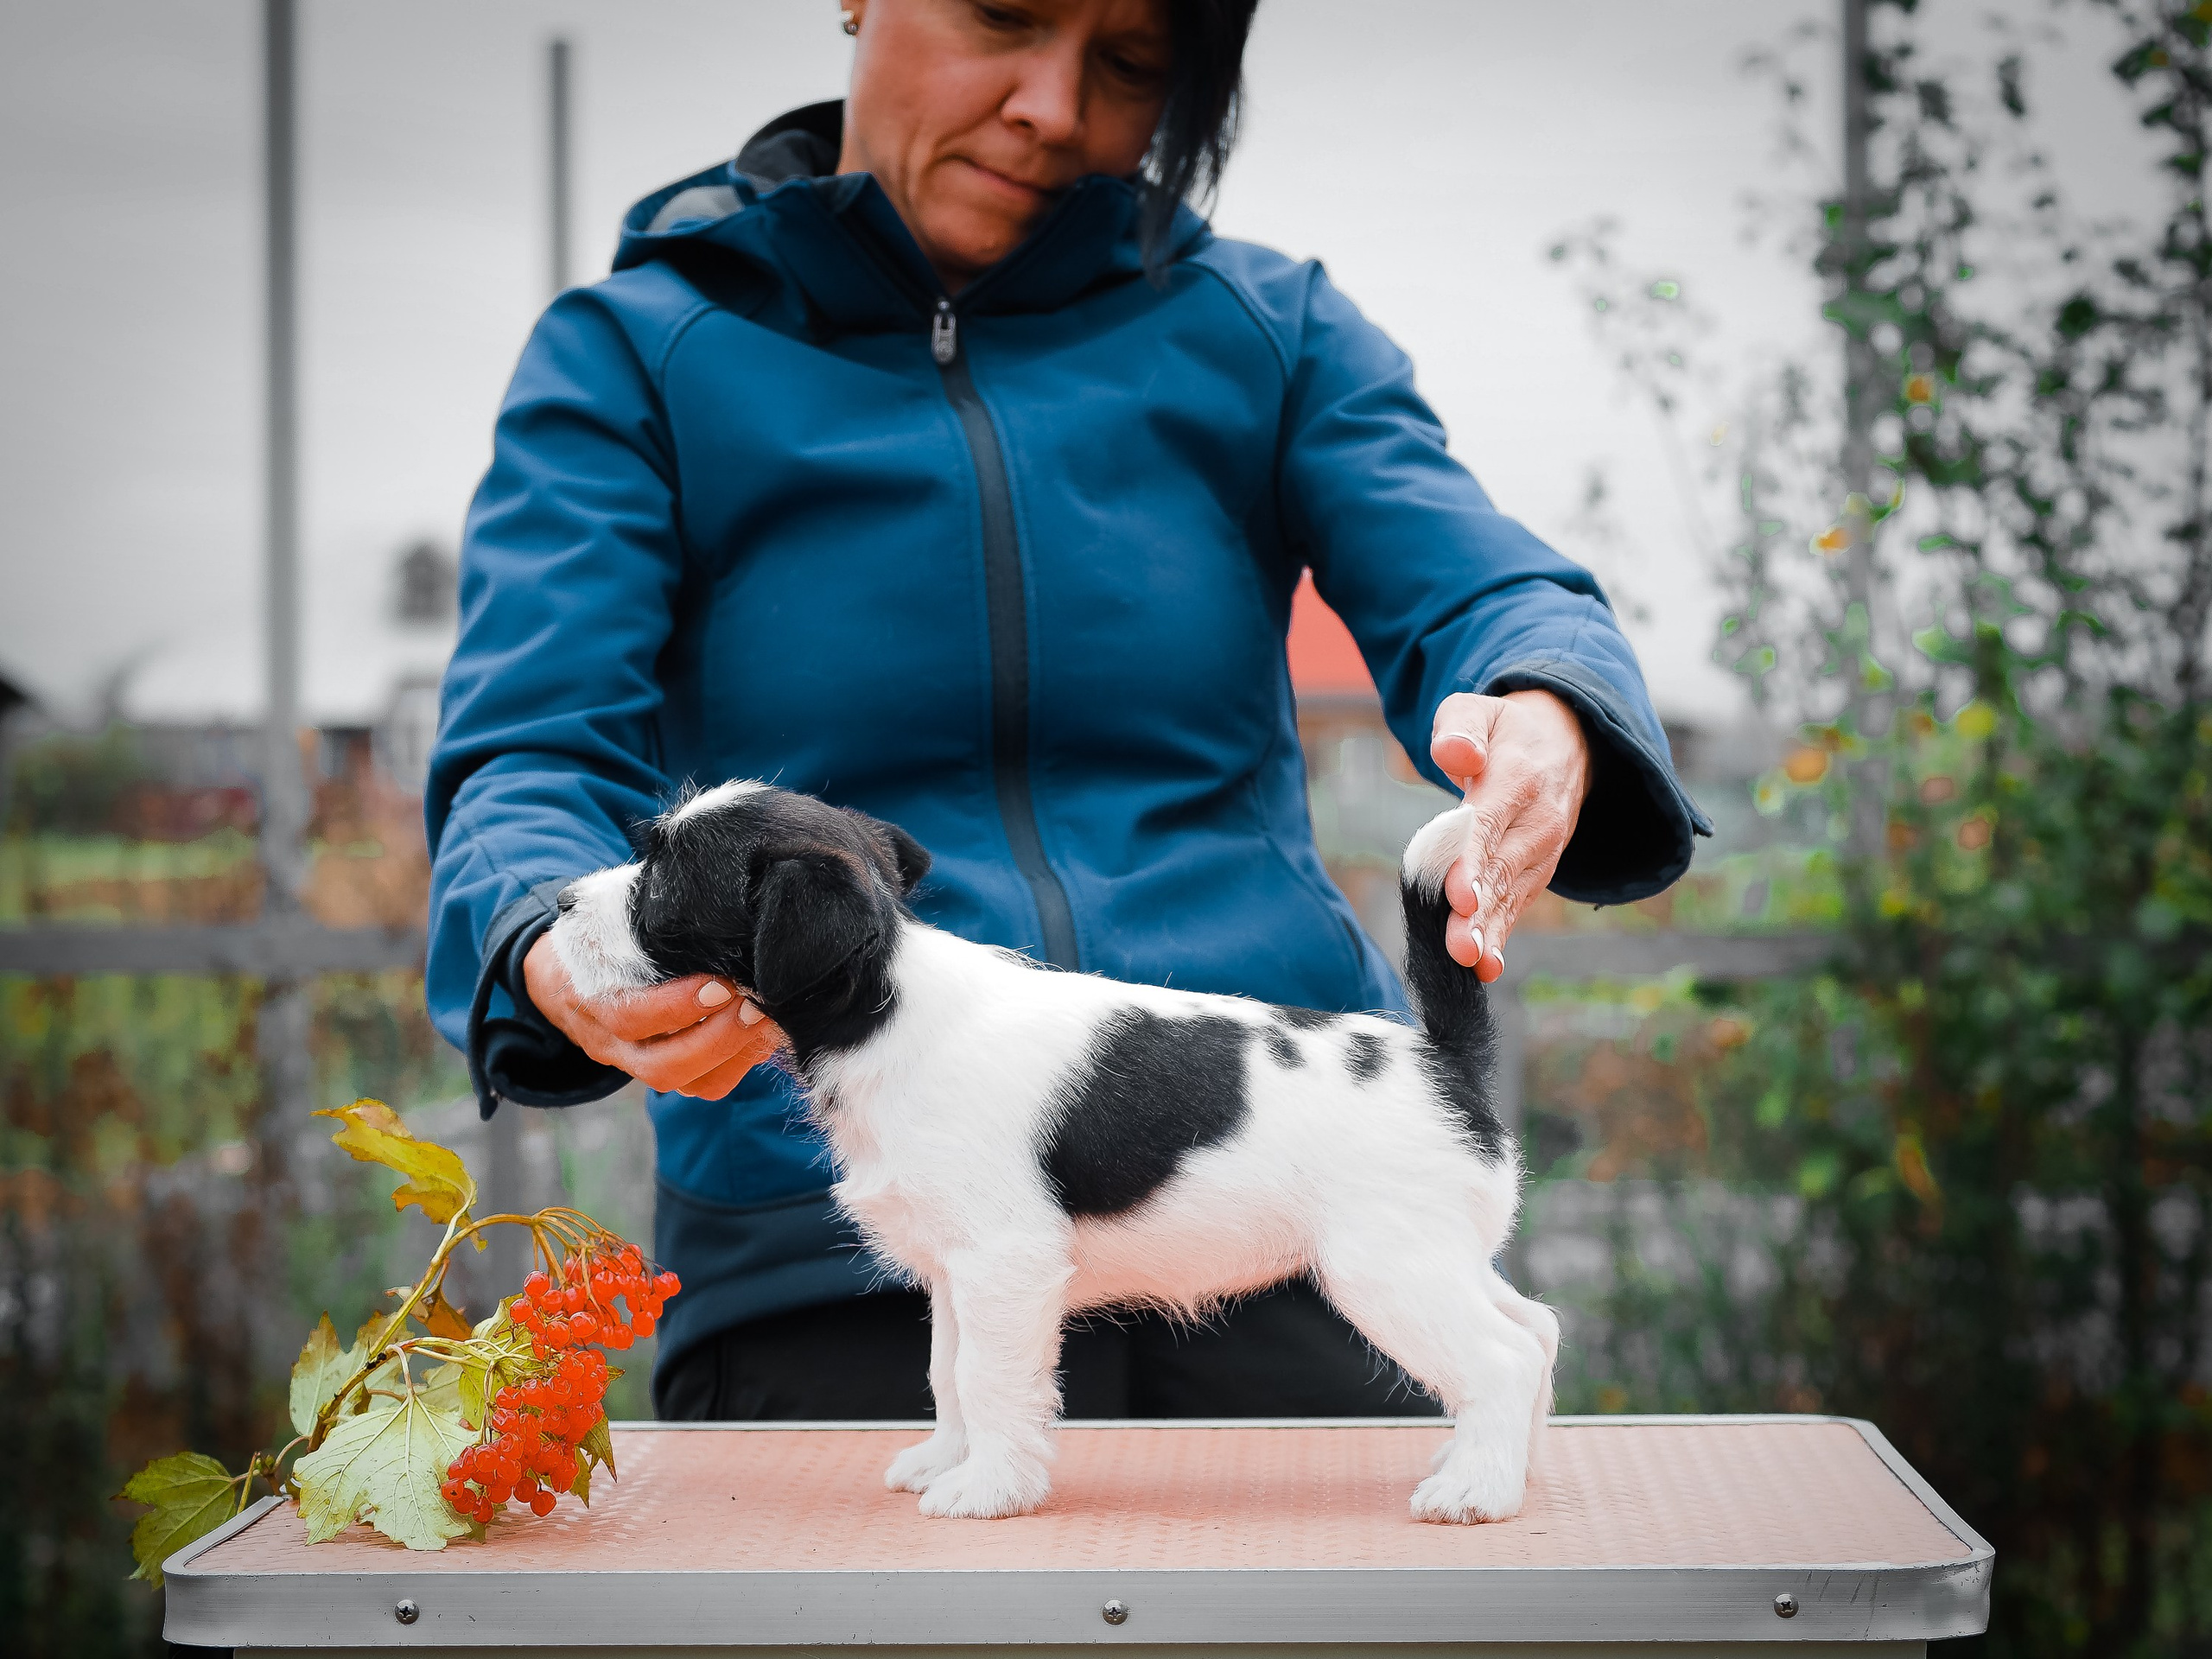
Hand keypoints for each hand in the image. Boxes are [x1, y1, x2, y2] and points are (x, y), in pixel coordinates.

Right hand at [521, 933, 787, 1099]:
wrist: (557, 977)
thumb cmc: (593, 936)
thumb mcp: (602, 917)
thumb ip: (641, 914)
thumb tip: (702, 898)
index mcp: (588, 997)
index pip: (629, 1017)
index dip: (677, 1007)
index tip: (722, 984)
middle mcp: (610, 1042)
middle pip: (661, 1065)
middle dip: (717, 1038)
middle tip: (756, 1005)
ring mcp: (634, 1062)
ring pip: (684, 1082)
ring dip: (732, 1054)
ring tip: (763, 1018)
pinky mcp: (660, 1070)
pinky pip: (700, 1085)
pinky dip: (736, 1063)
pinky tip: (759, 1033)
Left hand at [1427, 689, 1592, 984]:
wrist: (1567, 742)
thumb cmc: (1506, 729)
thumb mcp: (1479, 708)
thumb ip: (1461, 728)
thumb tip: (1455, 754)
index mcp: (1517, 777)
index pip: (1489, 823)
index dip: (1473, 861)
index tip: (1459, 894)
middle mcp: (1537, 819)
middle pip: (1501, 869)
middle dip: (1479, 911)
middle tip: (1458, 946)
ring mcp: (1541, 850)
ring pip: (1511, 894)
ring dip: (1490, 931)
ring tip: (1469, 963)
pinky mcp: (1536, 870)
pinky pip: (1518, 904)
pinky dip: (1502, 935)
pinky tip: (1486, 968)